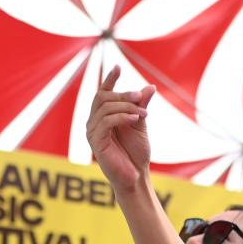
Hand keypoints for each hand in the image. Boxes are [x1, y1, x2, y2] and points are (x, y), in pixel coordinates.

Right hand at [86, 65, 155, 193]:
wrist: (135, 176)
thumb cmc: (136, 153)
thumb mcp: (140, 124)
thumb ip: (141, 105)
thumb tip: (149, 86)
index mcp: (103, 117)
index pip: (103, 93)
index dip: (109, 79)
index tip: (118, 67)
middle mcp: (94, 123)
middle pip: (102, 97)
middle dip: (122, 94)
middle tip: (140, 98)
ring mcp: (93, 132)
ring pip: (105, 108)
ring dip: (126, 106)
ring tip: (143, 113)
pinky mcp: (96, 142)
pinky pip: (106, 121)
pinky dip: (122, 116)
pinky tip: (135, 118)